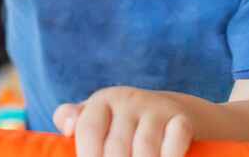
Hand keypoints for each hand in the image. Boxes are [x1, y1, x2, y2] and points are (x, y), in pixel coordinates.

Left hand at [53, 86, 195, 156]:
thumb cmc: (122, 124)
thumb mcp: (97, 117)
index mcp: (102, 101)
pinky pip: (174, 142)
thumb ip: (73, 120)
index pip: (88, 129)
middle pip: (116, 147)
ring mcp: (156, 108)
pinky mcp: (182, 119)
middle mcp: (128, 100)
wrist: (171, 111)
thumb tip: (66, 128)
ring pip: (145, 149)